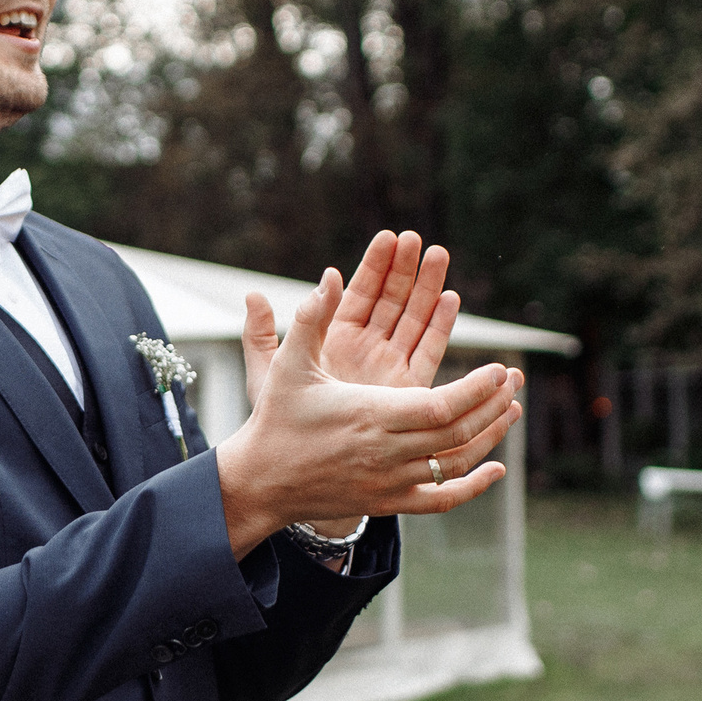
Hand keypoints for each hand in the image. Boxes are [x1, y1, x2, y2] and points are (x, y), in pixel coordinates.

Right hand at [215, 269, 522, 556]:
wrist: (260, 482)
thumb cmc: (276, 418)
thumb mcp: (288, 365)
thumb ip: (311, 320)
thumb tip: (329, 275)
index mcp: (369, 415)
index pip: (440, 406)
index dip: (477, 389)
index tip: (500, 369)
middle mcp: (385, 451)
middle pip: (456, 433)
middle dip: (492, 406)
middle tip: (515, 382)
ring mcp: (388, 481)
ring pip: (454, 464)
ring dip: (490, 437)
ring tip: (512, 411)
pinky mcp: (387, 503)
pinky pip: (440, 501)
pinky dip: (472, 487)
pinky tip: (496, 469)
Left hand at [241, 230, 462, 406]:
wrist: (306, 463)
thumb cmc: (282, 421)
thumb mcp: (268, 373)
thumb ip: (259, 334)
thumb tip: (252, 293)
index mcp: (336, 339)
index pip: (360, 294)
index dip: (375, 266)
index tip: (389, 237)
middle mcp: (366, 349)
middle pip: (391, 301)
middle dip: (406, 270)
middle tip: (418, 239)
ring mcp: (389, 367)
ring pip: (413, 320)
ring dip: (427, 288)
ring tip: (439, 256)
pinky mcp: (408, 390)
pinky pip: (427, 353)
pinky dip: (439, 326)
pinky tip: (449, 300)